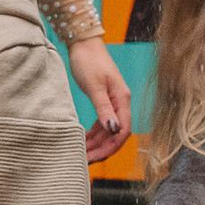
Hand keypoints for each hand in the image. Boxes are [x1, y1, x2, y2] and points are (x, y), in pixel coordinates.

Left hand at [71, 35, 133, 162]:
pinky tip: (83, 141)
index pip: (123, 130)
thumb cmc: (88, 61)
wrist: (83, 43)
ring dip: (96, 143)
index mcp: (122, 99)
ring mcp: (113, 102)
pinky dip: (93, 134)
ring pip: (108, 130)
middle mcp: (120, 103)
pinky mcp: (104, 100)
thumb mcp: (94, 86)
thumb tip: (113, 129)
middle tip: (85, 161)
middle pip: (116, 134)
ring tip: (81, 153)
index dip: (111, 147)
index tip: (94, 157)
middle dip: (102, 149)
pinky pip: (102, 123)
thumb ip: (104, 108)